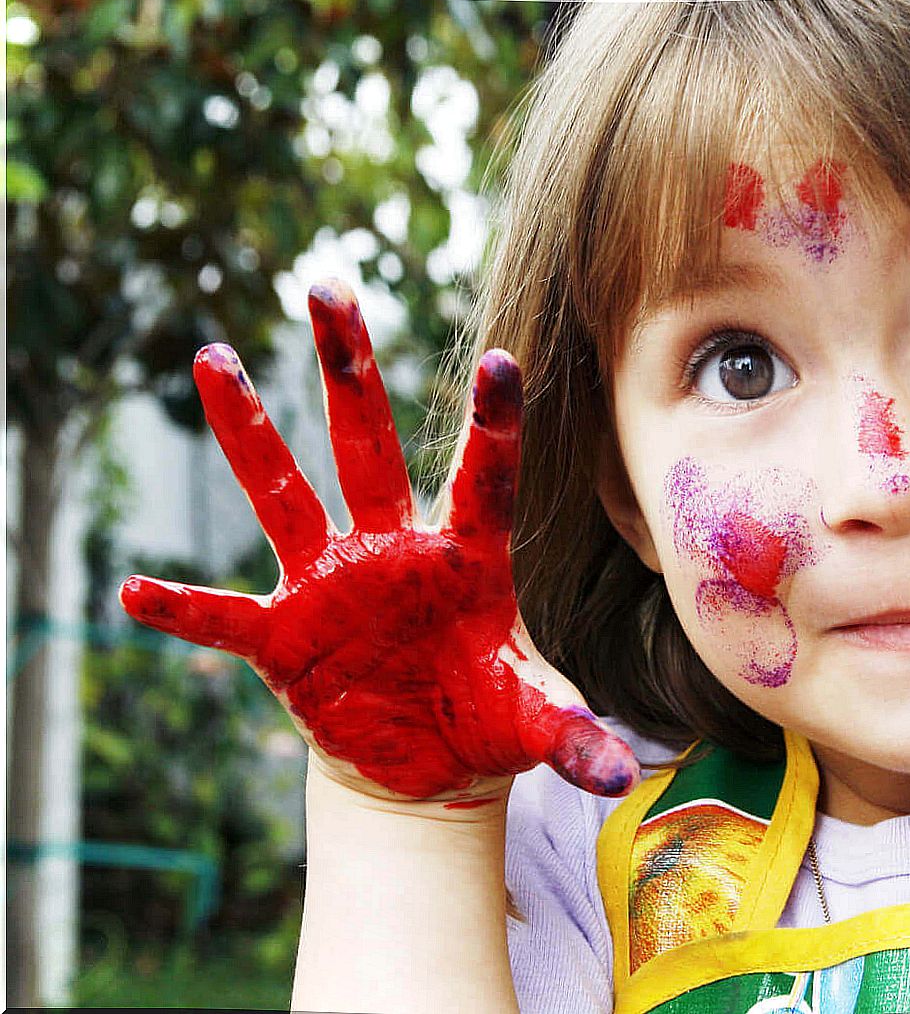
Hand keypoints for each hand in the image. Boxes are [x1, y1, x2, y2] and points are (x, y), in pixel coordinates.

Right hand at [119, 280, 638, 803]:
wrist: (430, 761)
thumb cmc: (488, 718)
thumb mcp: (534, 725)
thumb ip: (573, 738)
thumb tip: (619, 779)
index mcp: (468, 559)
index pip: (485, 477)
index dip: (492, 422)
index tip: (502, 358)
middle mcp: (395, 552)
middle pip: (367, 443)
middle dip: (348, 367)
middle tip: (326, 285)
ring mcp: (333, 585)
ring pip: (285, 492)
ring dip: (251, 430)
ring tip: (214, 356)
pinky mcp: (287, 637)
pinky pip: (226, 617)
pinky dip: (184, 610)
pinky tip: (136, 595)